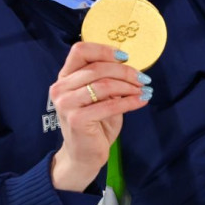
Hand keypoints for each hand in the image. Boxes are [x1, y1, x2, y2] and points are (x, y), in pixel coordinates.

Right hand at [50, 41, 149, 191]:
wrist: (84, 154)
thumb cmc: (94, 122)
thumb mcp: (100, 96)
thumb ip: (107, 79)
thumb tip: (130, 67)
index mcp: (65, 77)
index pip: (80, 50)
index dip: (104, 50)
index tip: (126, 57)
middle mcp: (60, 88)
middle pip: (98, 67)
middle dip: (126, 71)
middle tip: (143, 78)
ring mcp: (66, 104)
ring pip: (105, 84)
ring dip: (129, 86)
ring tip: (144, 90)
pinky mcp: (76, 119)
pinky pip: (110, 104)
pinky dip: (130, 101)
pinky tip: (141, 101)